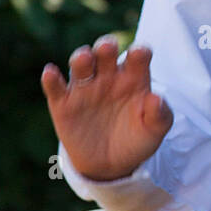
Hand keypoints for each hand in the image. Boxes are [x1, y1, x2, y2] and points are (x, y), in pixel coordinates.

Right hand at [42, 35, 172, 180]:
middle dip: (105, 46)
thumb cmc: (138, 138)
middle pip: (105, 51)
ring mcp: (85, 88)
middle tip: (107, 49)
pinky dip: (51, 79)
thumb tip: (157, 98)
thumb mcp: (155, 130)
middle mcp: (109, 76)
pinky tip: (51, 73)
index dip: (139, 52)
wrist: (112, 164)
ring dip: (80, 57)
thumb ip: (160, 114)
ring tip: (84, 59)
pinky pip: (55, 88)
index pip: (138, 56)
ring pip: (80, 64)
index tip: (139, 54)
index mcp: (134, 76)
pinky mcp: (64, 105)